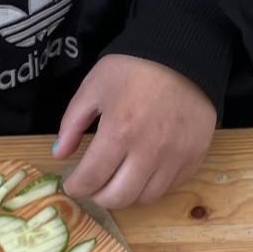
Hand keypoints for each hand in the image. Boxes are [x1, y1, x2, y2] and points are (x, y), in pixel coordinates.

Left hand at [55, 55, 215, 209]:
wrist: (184, 53)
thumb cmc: (134, 67)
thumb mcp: (94, 86)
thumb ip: (73, 123)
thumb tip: (59, 154)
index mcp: (119, 132)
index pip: (91, 179)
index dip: (76, 187)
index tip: (73, 183)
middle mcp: (148, 152)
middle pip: (118, 198)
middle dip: (98, 196)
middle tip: (94, 184)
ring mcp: (175, 158)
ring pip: (145, 198)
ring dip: (126, 194)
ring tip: (119, 179)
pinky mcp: (194, 158)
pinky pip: (169, 187)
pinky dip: (152, 186)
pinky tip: (144, 171)